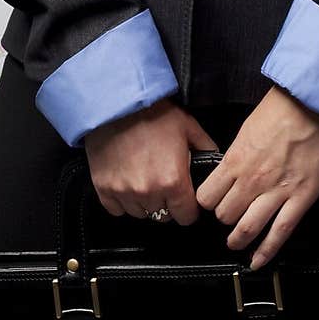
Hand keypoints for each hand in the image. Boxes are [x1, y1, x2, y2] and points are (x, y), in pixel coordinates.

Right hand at [84, 98, 218, 224]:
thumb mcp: (188, 126)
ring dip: (144, 202)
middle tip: (163, 182)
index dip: (188, 208)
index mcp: (173, 181)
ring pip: (140, 213)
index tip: (185, 200)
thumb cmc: (151, 112)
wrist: (117, 102)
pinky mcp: (104, 188)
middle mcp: (149, 192)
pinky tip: (127, 182)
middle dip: (167, 203)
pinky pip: (116, 209)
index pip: (186, 217)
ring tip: (144, 178)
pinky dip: (122, 200)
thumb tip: (214, 160)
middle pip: (163, 216)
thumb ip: (205, 147)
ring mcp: (124, 192)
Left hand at [195, 85, 318, 268]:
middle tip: (227, 217)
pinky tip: (258, 261)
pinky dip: (267, 252)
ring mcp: (276, 192)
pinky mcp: (300, 199)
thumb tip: (230, 167)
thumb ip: (238, 152)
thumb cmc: (284, 108)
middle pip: (224, 215)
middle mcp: (252, 179)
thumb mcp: (248, 126)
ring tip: (236, 243)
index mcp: (236, 159)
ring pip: (247, 229)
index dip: (206, 202)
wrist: (316, 104)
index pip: (207, 196)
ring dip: (238, 240)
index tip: (210, 202)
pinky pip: (280, 233)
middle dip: (223, 219)